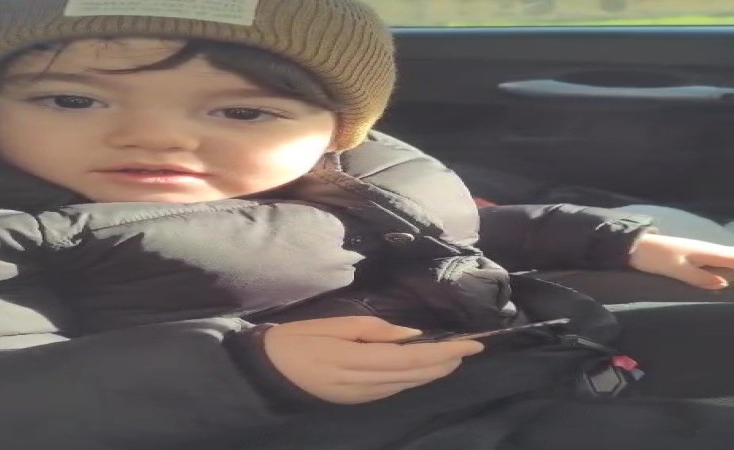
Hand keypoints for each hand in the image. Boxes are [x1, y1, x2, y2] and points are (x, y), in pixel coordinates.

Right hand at [263, 316, 482, 404]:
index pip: (412, 357)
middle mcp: (364, 383)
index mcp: (356, 359)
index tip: (472, 344)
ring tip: (455, 358)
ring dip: (433, 372)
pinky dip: (414, 379)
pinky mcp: (356, 401)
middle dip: (445, 363)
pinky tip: (424, 369)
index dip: (445, 353)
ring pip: (407, 385)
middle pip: (415, 375)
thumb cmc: (297, 339)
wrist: (267, 371)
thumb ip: (374, 330)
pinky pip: (393, 389)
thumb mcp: (333, 324)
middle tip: (471, 349)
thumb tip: (412, 335)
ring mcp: (361, 396)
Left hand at [629, 233, 733, 288]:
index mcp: (706, 251)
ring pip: (727, 259)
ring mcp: (700, 253)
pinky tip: (729, 274)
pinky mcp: (693, 258)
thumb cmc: (654, 256)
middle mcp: (707, 250)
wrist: (632, 246)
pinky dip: (728, 265)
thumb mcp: (675, 268)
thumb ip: (697, 277)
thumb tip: (723, 284)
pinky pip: (718, 262)